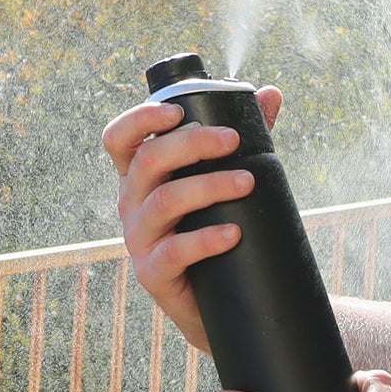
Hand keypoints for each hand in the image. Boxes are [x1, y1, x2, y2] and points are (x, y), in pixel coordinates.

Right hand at [101, 84, 280, 355]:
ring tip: (247, 182)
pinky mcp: (153, 273)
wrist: (219, 297)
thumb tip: (270, 94)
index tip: (179, 110)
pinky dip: (205, 239)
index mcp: (139, 174)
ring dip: (208, 186)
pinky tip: (233, 232)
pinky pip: (173, 252)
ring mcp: (138, 239)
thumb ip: (245, 134)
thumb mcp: (225, 174)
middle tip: (234, 140)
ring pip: (163, 202)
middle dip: (192, 144)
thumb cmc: (214, 222)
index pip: (120, 138)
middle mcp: (130, 202)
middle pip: (147, 161)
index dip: (140, 119)